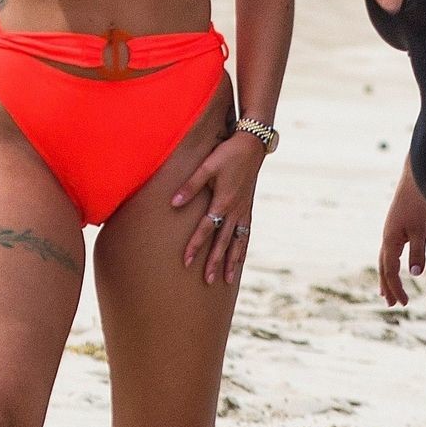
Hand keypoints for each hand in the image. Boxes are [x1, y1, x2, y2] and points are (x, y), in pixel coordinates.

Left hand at [171, 132, 264, 285]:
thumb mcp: (206, 166)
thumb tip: (173, 203)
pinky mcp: (248, 208)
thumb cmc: (227, 154)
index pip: (206, 229)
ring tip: (228, 280)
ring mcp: (243, 211)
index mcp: (223, 201)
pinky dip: (242, 248)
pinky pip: (246, 234)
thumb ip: (190, 186)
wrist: (252, 146)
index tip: (187, 262)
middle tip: (207, 280)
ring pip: (237, 242)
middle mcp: (234, 210)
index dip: (196, 246)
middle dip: (215, 262)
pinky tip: (240, 259)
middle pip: (223, 242)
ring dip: (232, 261)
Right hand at [378, 179, 425, 306]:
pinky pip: (390, 252)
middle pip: (383, 268)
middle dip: (387, 287)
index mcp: (390, 241)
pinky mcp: (396, 228)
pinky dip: (391, 264)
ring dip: (386, 277)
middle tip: (391, 304)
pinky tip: (396, 266)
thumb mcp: (421, 231)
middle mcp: (387, 239)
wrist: (415, 181)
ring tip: (387, 291)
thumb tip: (414, 274)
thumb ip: (417, 252)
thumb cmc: (418, 205)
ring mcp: (390, 233)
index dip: (396, 288)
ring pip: (385, 260)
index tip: (403, 303)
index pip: (390, 271)